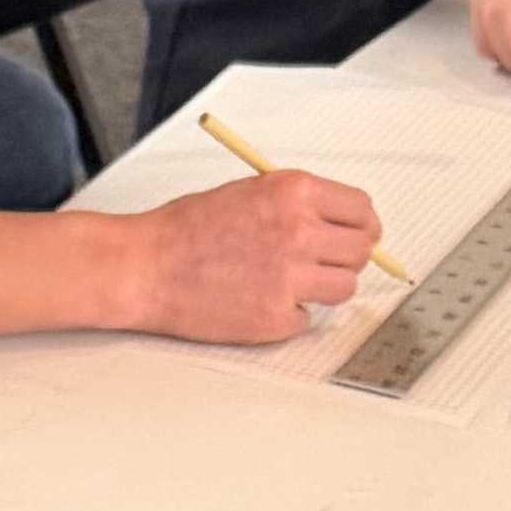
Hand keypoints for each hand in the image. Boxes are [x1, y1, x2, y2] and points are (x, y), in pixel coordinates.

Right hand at [139, 169, 376, 341]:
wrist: (146, 267)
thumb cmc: (185, 230)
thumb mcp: (247, 192)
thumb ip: (294, 204)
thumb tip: (335, 222)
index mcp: (293, 193)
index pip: (361, 210)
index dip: (364, 226)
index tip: (362, 235)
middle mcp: (298, 232)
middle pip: (360, 251)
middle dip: (347, 257)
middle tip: (326, 263)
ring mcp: (289, 278)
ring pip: (343, 288)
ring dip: (324, 288)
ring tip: (290, 283)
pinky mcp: (276, 316)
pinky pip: (307, 319)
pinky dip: (290, 314)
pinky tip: (260, 300)